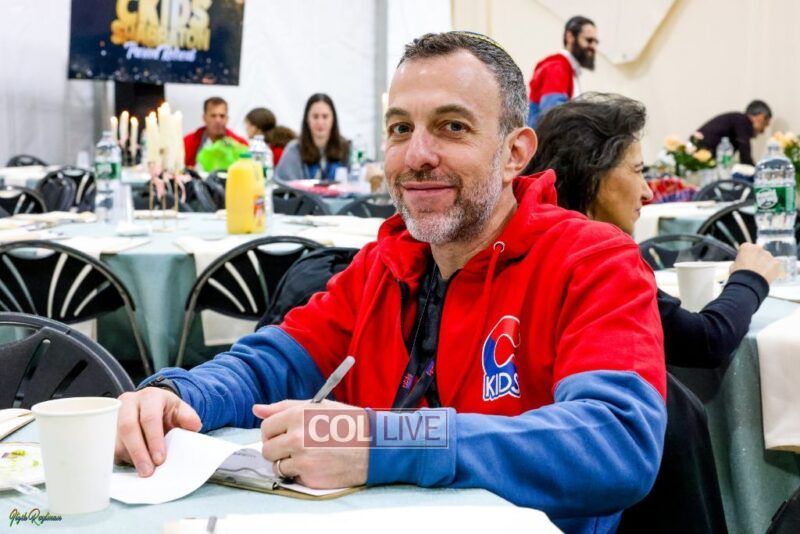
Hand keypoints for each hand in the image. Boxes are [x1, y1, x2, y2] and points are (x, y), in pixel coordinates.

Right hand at [115, 388, 201, 476]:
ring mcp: (114, 415)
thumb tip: (194, 426)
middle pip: (128, 427)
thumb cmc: (166, 410)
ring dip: (128, 457)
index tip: (160, 459)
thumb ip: (188, 417)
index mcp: (150, 397)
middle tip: (147, 471)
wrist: (152, 406)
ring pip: (115, 438)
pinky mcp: (105, 429)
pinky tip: (131, 466)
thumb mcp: (180, 409)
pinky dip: (120, 458)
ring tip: (142, 470)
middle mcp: (129, 403)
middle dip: (138, 452)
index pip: (149, 417)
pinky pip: (108, 446)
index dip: (154, 439)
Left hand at [253, 400, 368, 488]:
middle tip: (294, 446)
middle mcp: (297, 437)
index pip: (266, 427)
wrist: (373, 446)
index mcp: (298, 415)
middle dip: (277, 449)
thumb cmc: (346, 423)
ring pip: (277, 465)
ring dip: (287, 463)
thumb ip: (284, 408)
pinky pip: (292, 477)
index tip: (281, 435)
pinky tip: (316, 464)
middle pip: (267, 449)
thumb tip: (256, 409)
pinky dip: (300, 473)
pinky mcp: (309, 477)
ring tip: (307, 455)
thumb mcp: (318, 407)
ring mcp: (302, 459)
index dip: (273, 432)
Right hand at [730, 243, 782, 283]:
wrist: (748, 284)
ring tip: (759, 275)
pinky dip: (771, 270)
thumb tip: (742, 264)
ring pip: (767, 259)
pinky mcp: (776, 263)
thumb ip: (740, 261)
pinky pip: (774, 266)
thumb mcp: (734, 266)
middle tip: (753, 269)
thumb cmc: (739, 275)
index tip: (745, 261)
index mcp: (746, 247)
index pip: (746, 248)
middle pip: (758, 252)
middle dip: (756, 259)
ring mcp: (768, 255)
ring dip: (764, 264)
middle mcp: (758, 248)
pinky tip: (765, 276)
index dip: (745, 256)